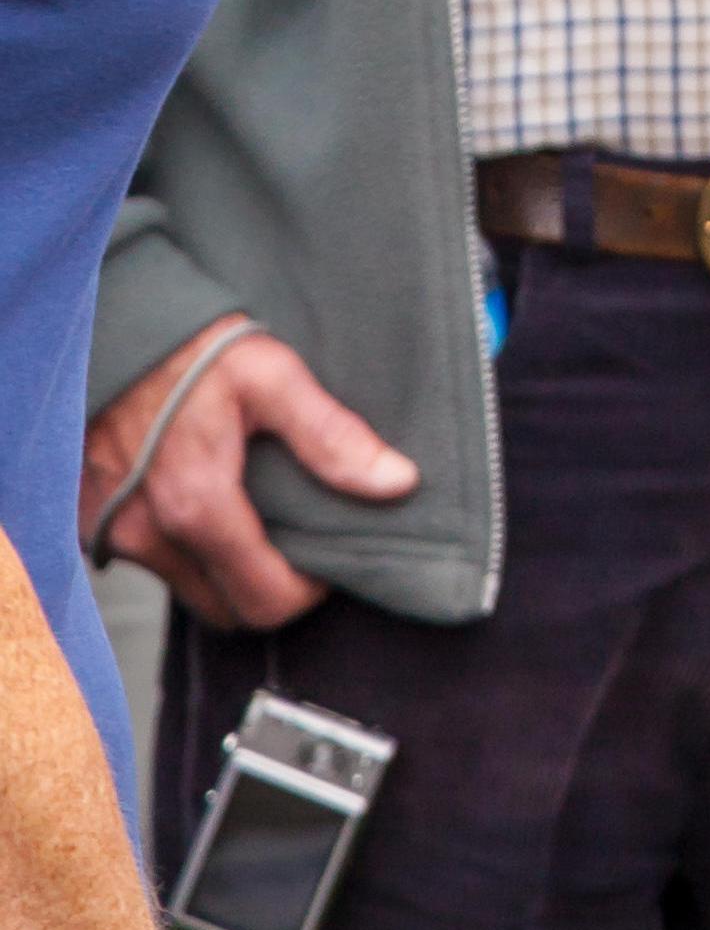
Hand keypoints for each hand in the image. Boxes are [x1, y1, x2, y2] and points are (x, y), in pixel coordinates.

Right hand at [80, 329, 415, 632]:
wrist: (108, 321)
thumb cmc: (193, 348)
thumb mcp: (273, 377)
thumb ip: (332, 437)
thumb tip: (398, 483)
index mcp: (197, 505)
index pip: (264, 600)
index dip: (307, 591)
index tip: (328, 558)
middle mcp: (147, 534)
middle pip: (225, 608)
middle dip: (267, 587)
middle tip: (296, 539)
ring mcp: (111, 534)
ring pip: (188, 588)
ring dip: (225, 568)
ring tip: (256, 512)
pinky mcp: (91, 524)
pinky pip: (152, 562)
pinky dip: (185, 549)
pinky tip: (208, 500)